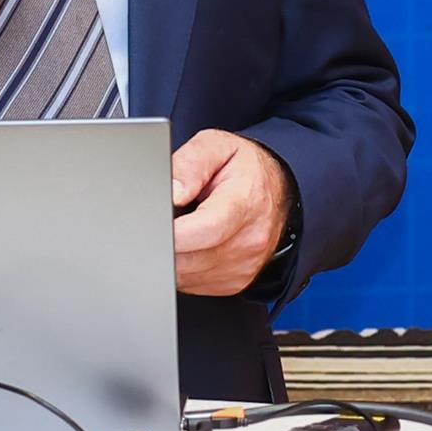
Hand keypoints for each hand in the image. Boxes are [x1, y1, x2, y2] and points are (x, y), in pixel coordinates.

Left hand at [170, 129, 288, 296]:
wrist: (278, 191)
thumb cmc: (245, 170)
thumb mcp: (217, 147)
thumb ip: (190, 163)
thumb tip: (172, 191)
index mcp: (244, 203)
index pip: (206, 230)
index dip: (174, 233)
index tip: (153, 226)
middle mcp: (249, 240)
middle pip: (189, 258)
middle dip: (165, 240)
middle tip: (168, 217)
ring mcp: (243, 266)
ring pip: (184, 275)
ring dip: (173, 255)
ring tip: (183, 226)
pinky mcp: (235, 282)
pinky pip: (191, 284)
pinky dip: (183, 265)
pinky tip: (191, 244)